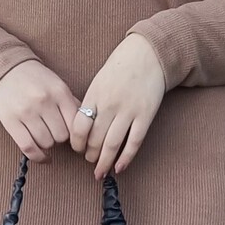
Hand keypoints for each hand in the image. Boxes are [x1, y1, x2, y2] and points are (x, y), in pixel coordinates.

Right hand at [0, 59, 82, 161]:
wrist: (5, 70)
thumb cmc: (35, 80)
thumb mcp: (57, 85)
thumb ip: (71, 103)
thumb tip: (87, 124)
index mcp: (59, 91)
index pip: (76, 124)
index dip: (77, 134)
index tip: (75, 137)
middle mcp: (44, 101)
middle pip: (62, 136)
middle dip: (61, 137)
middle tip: (55, 131)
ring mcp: (26, 112)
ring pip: (47, 143)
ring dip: (48, 143)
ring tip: (44, 135)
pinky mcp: (11, 122)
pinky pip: (29, 148)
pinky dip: (39, 157)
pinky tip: (44, 157)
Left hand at [70, 35, 165, 179]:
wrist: (147, 54)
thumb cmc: (120, 67)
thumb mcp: (98, 81)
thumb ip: (90, 103)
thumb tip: (81, 128)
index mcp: (94, 95)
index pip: (79, 127)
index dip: (76, 143)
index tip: (77, 149)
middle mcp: (110, 105)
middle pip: (94, 139)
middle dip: (90, 155)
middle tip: (89, 161)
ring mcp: (129, 111)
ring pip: (112, 144)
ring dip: (104, 162)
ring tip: (100, 171)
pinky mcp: (145, 115)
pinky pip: (134, 142)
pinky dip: (125, 158)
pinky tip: (119, 168)